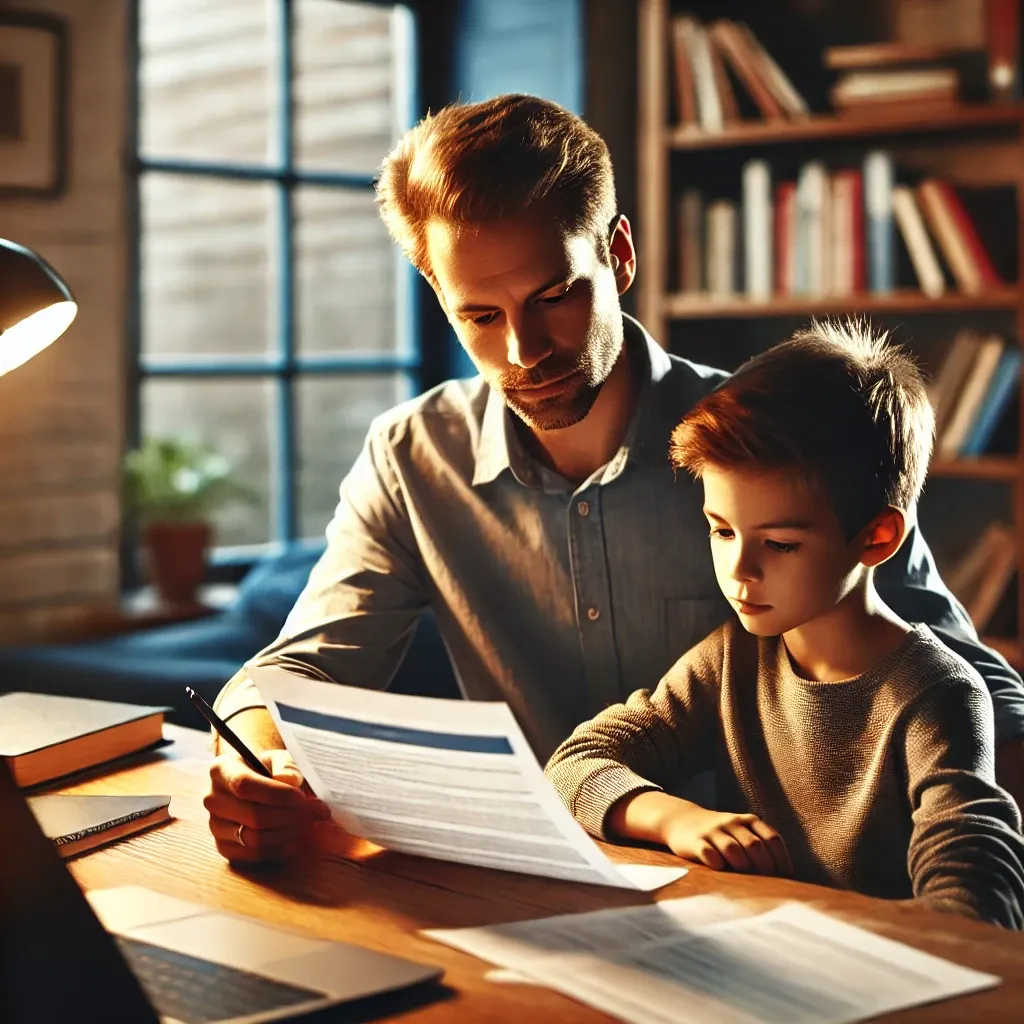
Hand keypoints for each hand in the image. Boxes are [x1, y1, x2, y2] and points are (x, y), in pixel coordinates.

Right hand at [204, 748, 331, 863]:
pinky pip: (253, 855)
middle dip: (292, 816)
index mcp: (221, 769)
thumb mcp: (278, 758)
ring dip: (289, 833)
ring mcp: (215, 825)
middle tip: (320, 812)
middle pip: (253, 815)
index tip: (304, 798)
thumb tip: (290, 781)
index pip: (245, 785)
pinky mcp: (223, 847)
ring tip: (310, 823)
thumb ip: (287, 765)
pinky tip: (296, 838)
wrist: (254, 784)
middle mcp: (212, 799)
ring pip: (254, 838)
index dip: (277, 794)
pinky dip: (279, 849)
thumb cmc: (268, 768)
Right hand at [661, 804, 792, 875]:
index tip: (785, 874)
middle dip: (764, 865)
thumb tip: (783, 874)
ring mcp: (712, 831)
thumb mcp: (741, 831)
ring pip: (732, 848)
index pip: (771, 837)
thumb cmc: (721, 833)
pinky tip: (720, 868)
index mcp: (747, 820)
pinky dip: (717, 863)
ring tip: (743, 872)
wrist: (682, 820)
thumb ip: (760, 845)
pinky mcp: (695, 841)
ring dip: (741, 864)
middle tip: (766, 879)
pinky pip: (708, 854)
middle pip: (754, 845)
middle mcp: (731, 823)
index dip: (781, 858)